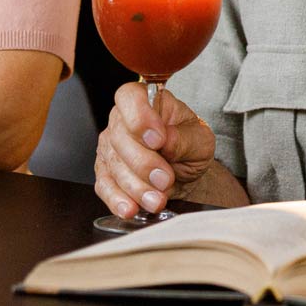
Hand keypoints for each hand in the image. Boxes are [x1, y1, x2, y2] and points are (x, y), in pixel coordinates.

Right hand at [92, 83, 217, 220]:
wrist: (185, 171)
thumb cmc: (191, 146)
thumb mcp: (200, 139)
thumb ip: (184, 138)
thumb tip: (166, 140)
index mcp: (148, 102)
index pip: (130, 97)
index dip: (140, 117)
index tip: (158, 139)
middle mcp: (122, 121)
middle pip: (120, 137)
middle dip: (144, 163)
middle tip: (165, 178)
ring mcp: (110, 147)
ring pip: (114, 165)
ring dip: (136, 186)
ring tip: (157, 199)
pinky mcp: (105, 172)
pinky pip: (105, 186)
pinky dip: (118, 199)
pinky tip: (131, 208)